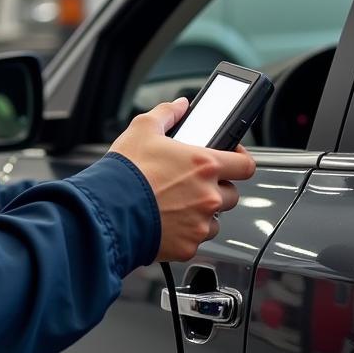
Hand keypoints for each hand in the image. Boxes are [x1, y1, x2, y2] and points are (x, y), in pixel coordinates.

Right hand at [108, 98, 255, 261]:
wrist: (107, 211)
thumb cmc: (125, 172)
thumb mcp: (143, 129)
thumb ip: (167, 113)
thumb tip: (180, 106)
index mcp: (204, 164)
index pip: (246, 164)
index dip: (240, 160)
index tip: (232, 159)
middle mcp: (208, 195)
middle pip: (231, 194)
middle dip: (216, 188)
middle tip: (193, 183)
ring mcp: (200, 224)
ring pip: (215, 219)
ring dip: (202, 212)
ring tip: (177, 204)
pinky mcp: (188, 246)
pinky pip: (196, 239)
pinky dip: (186, 233)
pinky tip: (167, 221)